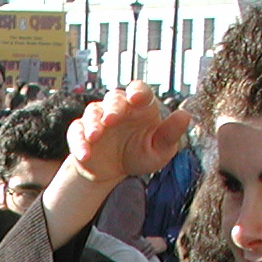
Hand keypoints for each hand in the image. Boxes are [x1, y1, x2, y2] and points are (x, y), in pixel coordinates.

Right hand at [67, 82, 191, 185]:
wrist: (112, 171)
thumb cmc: (141, 155)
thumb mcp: (160, 150)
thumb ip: (170, 134)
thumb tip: (185, 115)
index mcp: (140, 106)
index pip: (140, 90)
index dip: (137, 92)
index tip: (136, 98)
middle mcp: (118, 108)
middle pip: (114, 98)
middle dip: (112, 108)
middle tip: (111, 120)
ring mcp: (97, 118)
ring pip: (93, 112)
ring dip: (93, 123)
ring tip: (95, 137)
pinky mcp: (80, 132)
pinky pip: (76, 132)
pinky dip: (79, 142)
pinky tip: (84, 154)